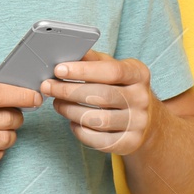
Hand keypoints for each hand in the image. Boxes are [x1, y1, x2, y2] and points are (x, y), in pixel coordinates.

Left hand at [40, 50, 158, 156]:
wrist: (145, 118)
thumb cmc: (120, 87)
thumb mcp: (112, 68)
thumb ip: (92, 59)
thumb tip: (68, 51)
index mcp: (139, 74)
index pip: (111, 71)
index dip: (83, 71)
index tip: (58, 70)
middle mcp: (142, 98)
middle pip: (102, 96)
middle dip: (69, 91)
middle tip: (48, 87)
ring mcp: (138, 123)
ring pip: (98, 120)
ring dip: (70, 111)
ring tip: (57, 103)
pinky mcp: (130, 143)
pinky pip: (98, 140)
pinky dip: (79, 130)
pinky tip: (72, 121)